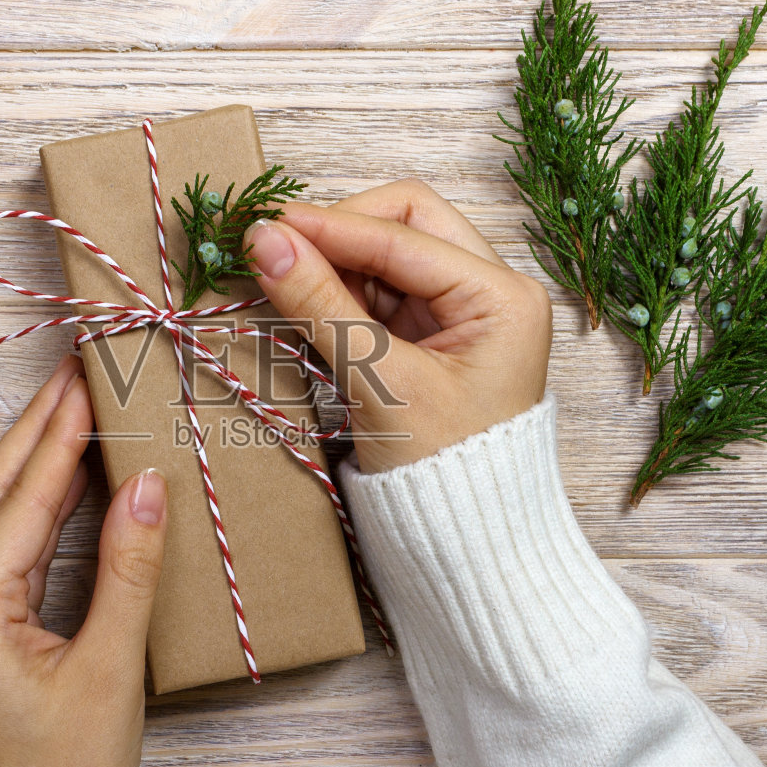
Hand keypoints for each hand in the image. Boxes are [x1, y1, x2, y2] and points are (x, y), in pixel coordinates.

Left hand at [0, 354, 166, 766]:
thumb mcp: (110, 668)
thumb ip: (128, 569)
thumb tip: (147, 486)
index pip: (20, 507)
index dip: (58, 440)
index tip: (85, 381)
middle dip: (33, 436)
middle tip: (72, 376)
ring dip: (27, 469)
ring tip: (68, 413)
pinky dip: (23, 514)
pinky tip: (56, 483)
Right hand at [246, 179, 550, 472]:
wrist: (467, 543)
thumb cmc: (445, 474)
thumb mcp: (379, 383)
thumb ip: (321, 304)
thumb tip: (265, 241)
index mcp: (502, 297)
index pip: (405, 232)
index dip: (329, 226)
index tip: (264, 227)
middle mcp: (490, 292)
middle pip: (404, 223)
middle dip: (339, 233)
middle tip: (276, 249)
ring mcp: (459, 313)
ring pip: (385, 255)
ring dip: (332, 263)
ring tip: (279, 280)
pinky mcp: (429, 337)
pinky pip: (376, 293)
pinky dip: (337, 294)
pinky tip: (301, 303)